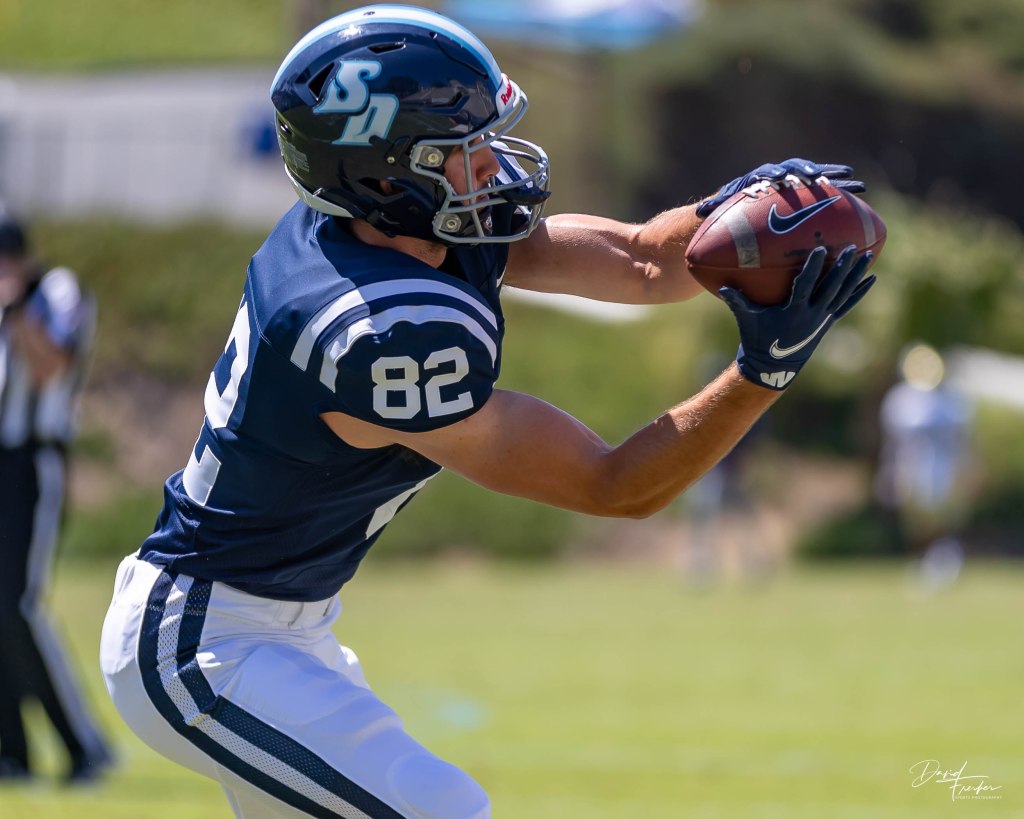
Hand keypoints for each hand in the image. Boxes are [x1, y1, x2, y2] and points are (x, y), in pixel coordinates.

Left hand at [695, 158, 864, 217]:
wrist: (744, 203)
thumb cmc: (731, 208)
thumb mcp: (721, 209)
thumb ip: (714, 208)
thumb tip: (699, 214)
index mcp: (760, 177)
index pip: (769, 173)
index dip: (777, 175)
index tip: (784, 180)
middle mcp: (780, 175)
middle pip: (795, 170)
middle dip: (806, 172)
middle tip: (815, 177)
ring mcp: (796, 181)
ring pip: (816, 176)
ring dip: (833, 177)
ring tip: (852, 179)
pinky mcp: (808, 190)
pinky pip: (828, 189)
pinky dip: (843, 189)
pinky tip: (860, 191)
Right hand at [720, 245, 874, 390]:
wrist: (772, 367)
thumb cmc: (756, 339)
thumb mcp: (746, 319)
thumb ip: (736, 300)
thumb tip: (721, 285)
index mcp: (793, 311)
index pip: (805, 285)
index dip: (813, 267)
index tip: (821, 249)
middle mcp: (812, 314)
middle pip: (830, 288)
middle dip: (841, 267)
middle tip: (850, 247)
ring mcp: (822, 319)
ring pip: (842, 294)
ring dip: (855, 275)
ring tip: (866, 256)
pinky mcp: (827, 322)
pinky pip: (847, 305)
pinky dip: (859, 293)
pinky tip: (871, 280)